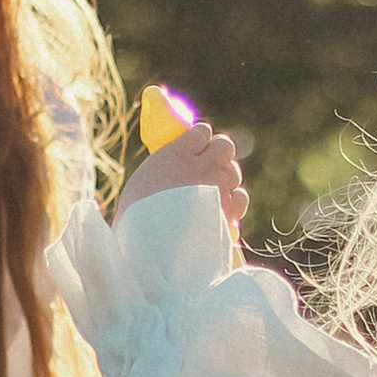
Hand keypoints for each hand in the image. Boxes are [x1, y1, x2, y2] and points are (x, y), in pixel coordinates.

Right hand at [117, 126, 246, 230]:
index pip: (202, 131)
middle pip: (224, 146)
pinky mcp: (227, 211)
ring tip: (214, 189)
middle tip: (210, 165)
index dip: (201, 139)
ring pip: (233, 171)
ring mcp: (217, 187)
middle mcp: (201, 166)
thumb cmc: (135, 217)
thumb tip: (172, 174)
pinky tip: (223, 206)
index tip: (197, 147)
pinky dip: (234, 200)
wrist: (151, 245)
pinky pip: (240, 196)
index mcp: (176, 154)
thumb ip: (162, 171)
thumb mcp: (141, 183)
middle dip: (219, 154)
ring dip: (225, 177)